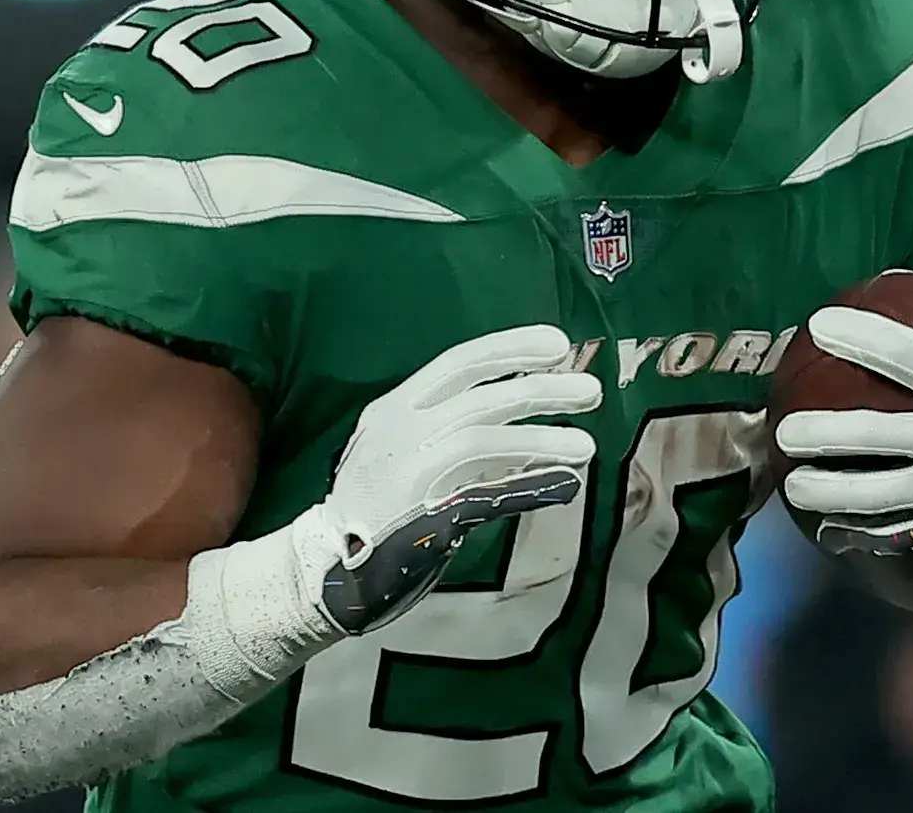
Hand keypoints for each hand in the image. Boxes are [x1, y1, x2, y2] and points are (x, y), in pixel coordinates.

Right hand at [309, 324, 599, 632]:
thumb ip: (458, 433)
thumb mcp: (404, 452)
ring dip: (542, 439)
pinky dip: (527, 488)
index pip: (458, 362)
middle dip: (541, 388)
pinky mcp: (420, 516)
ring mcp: (407, 472)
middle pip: (481, 396)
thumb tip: (526, 418)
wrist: (322, 569)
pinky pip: (485, 496)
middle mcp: (398, 431)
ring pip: (484, 439)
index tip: (556, 343)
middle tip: (590, 389)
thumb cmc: (373, 506)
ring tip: (587, 444)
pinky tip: (563, 485)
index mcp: (395, 409)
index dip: (509, 348)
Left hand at [775, 267, 912, 563]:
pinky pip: (901, 526)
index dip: (857, 335)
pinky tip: (830, 521)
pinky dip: (862, 524)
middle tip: (784, 425)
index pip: (903, 356)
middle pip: (870, 436)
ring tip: (791, 483)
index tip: (819, 322)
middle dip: (819, 433)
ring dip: (826, 490)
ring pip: (874, 496)